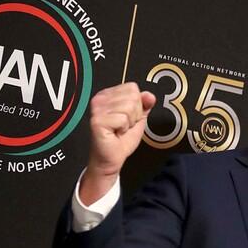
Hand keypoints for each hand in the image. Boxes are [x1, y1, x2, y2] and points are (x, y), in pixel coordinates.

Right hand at [80, 83, 155, 204]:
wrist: (112, 158)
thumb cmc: (121, 140)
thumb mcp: (138, 120)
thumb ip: (144, 106)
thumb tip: (150, 95)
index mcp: (108, 95)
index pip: (132, 88)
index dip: (136, 106)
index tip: (127, 118)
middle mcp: (100, 99)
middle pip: (132, 96)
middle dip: (134, 114)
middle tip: (123, 126)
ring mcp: (97, 108)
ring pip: (129, 107)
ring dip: (129, 122)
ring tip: (119, 129)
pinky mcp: (98, 120)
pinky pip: (123, 118)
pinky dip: (124, 129)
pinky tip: (116, 133)